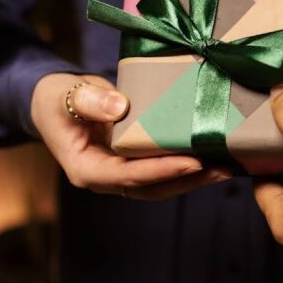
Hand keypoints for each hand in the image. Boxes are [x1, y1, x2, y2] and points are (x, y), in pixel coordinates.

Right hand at [31, 73, 232, 199]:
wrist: (54, 102)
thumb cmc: (57, 98)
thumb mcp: (65, 95)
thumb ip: (90, 101)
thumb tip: (121, 106)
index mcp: (86, 170)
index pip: (128, 176)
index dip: (162, 171)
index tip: (193, 162)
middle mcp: (106, 178)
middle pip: (151, 187)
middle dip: (188, 180)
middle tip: (223, 169)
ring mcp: (121, 173)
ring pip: (161, 184)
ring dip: (194, 178)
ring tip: (227, 167)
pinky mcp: (133, 163)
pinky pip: (162, 169)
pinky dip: (187, 165)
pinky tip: (212, 156)